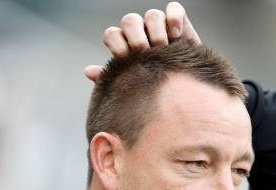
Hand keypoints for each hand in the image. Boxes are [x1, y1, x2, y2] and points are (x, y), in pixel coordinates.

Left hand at [84, 2, 200, 81]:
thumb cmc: (156, 91)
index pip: (112, 34)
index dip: (117, 44)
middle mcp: (142, 33)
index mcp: (126, 46)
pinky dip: (174, 18)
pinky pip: (174, 9)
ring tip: (163, 48)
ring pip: (152, 14)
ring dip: (156, 31)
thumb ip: (112, 78)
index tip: (126, 59)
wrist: (188, 94)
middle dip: (135, 36)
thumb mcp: (134, 87)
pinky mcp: (180, 23)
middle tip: (145, 52)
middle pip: (130, 20)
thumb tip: (88, 71)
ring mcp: (161, 27)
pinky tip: (176, 35)